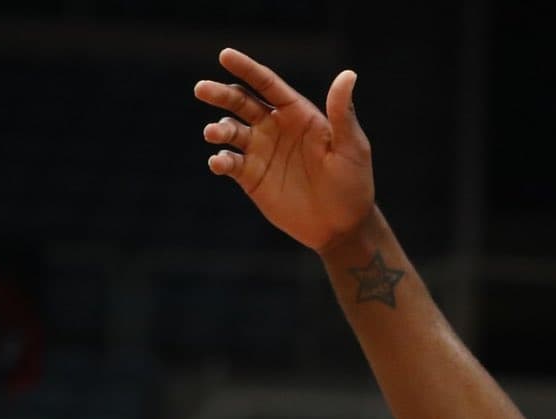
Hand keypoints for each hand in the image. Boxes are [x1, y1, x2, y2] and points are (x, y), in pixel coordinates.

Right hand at [195, 48, 374, 252]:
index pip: (267, 84)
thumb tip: (348, 75)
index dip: (247, 69)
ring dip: (219, 128)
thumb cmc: (353, 183)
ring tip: (214, 133)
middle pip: (240, 102)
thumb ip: (342, 113)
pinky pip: (229, 162)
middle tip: (202, 89)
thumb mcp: (352, 147)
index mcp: (297, 114)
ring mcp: (260, 151)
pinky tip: (220, 162)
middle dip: (220, 94)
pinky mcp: (251, 176)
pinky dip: (220, 160)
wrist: (343, 226)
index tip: (225, 55)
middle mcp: (274, 127)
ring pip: (230, 130)